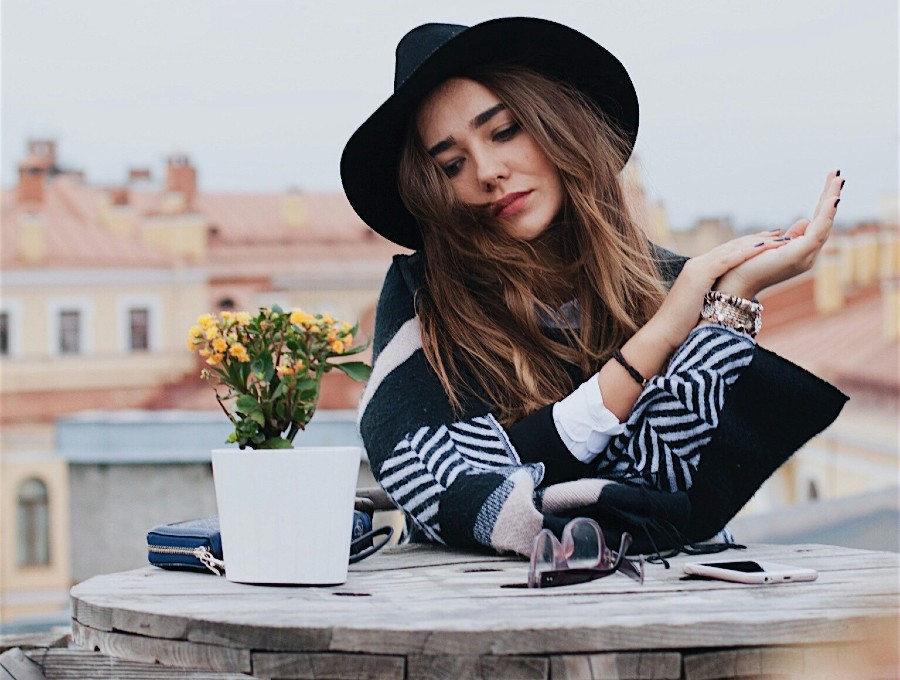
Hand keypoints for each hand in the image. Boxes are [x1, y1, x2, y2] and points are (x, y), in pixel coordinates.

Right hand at [644, 231, 790, 351]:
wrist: (662, 333)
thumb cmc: (680, 327)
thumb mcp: (700, 306)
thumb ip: (713, 298)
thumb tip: (727, 303)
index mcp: (698, 271)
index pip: (727, 253)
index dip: (748, 246)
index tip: (767, 242)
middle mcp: (697, 264)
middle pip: (732, 246)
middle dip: (756, 239)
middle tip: (778, 233)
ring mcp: (698, 267)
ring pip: (732, 249)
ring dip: (757, 243)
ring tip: (778, 238)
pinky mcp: (700, 274)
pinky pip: (728, 259)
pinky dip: (746, 252)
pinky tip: (763, 248)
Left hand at [714, 170, 843, 298]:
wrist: (735, 283)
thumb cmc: (748, 265)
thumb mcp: (772, 244)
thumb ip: (791, 236)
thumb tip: (805, 220)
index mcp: (801, 251)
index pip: (817, 223)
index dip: (824, 204)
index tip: (830, 182)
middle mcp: (807, 255)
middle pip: (824, 222)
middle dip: (831, 197)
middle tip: (838, 175)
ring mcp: (805, 256)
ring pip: (824, 224)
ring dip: (831, 201)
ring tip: (838, 180)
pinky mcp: (798, 255)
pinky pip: (817, 232)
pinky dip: (825, 215)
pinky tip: (832, 199)